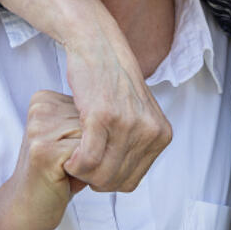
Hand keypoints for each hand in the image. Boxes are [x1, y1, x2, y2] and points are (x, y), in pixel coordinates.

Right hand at [0, 0, 173, 192]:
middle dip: (94, 180)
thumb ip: (140, 144)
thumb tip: (128, 179)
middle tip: (79, 164)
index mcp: (161, 134)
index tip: (94, 168)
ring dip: (81, 173)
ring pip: (100, 175)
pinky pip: (86, 161)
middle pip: (116, 182)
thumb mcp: (140, 115)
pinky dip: (74, 164)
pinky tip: (68, 154)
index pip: (132, 182)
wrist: (100, 47)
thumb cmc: (113, 83)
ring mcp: (127, 124)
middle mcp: (150, 131)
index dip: (108, 181)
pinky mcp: (103, 116)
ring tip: (73, 158)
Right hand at [0, 90, 86, 229]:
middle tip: (67, 166)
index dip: (91, 137)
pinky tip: (62, 179)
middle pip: (94, 122)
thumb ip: (88, 122)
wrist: (26, 209)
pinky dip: (85, 172)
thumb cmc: (56, 176)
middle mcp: (40, 108)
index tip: (68, 152)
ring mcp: (40, 128)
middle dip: (92, 149)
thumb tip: (123, 112)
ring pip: (94, 137)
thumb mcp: (72, 141)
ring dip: (90, 161)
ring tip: (64, 171)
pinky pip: (88, 155)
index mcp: (45, 100)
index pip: (91, 108)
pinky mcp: (44, 150)